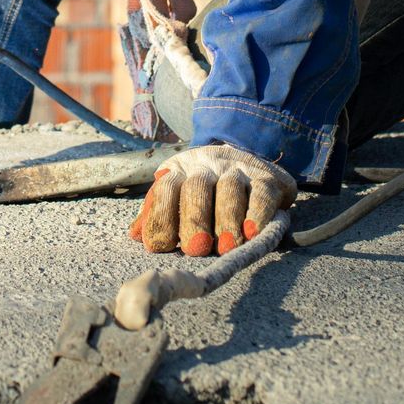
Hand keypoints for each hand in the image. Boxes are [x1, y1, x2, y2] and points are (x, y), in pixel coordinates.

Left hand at [128, 143, 296, 255]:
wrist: (247, 155)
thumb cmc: (205, 189)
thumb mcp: (178, 194)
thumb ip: (157, 214)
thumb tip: (136, 235)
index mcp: (179, 171)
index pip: (165, 188)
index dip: (160, 216)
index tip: (160, 245)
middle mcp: (207, 166)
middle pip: (196, 188)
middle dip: (194, 219)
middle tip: (196, 248)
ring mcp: (237, 170)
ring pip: (229, 189)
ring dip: (226, 219)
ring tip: (226, 247)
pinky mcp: (266, 179)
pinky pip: (261, 193)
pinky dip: (257, 212)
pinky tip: (252, 231)